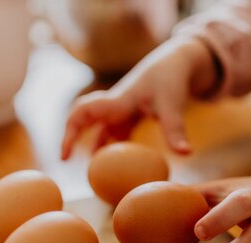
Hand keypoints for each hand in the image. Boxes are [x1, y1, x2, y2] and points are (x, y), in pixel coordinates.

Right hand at [61, 38, 218, 159]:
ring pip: (98, 130)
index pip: (83, 113)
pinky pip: (114, 134)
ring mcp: (120, 111)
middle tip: (65, 161)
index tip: (65, 156)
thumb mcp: (172, 104)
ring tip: (92, 172)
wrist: (177, 62)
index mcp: (116, 101)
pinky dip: (112, 149)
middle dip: (71, 138)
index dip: (70, 133)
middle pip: (82, 120)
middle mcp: (113, 106)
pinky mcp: (130, 116)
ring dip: (93, 148)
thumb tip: (186, 154)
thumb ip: (175, 130)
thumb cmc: (171, 79)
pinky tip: (115, 168)